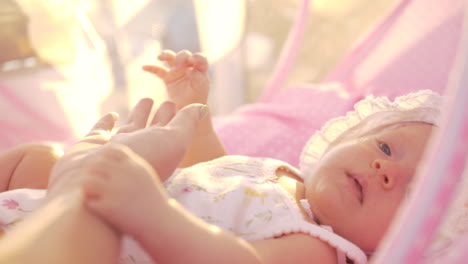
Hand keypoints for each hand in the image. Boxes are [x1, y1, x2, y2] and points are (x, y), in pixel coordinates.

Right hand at [48, 98, 205, 194]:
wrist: (97, 182)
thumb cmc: (141, 160)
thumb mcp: (173, 141)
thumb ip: (187, 123)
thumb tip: (202, 107)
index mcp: (160, 149)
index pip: (172, 129)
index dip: (179, 116)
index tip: (181, 104)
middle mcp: (140, 148)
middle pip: (154, 128)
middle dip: (161, 114)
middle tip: (167, 101)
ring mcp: (116, 147)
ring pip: (131, 127)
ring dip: (139, 114)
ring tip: (146, 100)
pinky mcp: (93, 146)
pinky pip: (102, 130)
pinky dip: (107, 121)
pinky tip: (112, 115)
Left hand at [81, 143, 164, 237]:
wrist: (160, 221)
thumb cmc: (150, 197)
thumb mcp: (143, 174)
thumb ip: (128, 162)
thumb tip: (109, 149)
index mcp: (134, 165)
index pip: (109, 151)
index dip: (103, 159)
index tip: (105, 170)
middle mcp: (125, 175)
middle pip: (95, 165)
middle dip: (93, 174)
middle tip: (96, 185)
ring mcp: (116, 191)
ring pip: (87, 182)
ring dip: (89, 189)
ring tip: (95, 195)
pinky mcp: (110, 208)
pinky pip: (89, 202)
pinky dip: (92, 205)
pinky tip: (100, 209)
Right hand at [142, 50, 209, 108]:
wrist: (188, 106)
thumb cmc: (198, 95)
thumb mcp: (201, 87)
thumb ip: (198, 77)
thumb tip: (189, 71)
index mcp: (200, 67)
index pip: (200, 57)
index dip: (196, 57)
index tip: (192, 60)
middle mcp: (188, 65)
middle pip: (184, 55)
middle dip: (180, 58)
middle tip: (178, 67)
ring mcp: (177, 70)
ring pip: (170, 57)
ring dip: (166, 55)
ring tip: (160, 57)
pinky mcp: (168, 76)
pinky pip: (158, 70)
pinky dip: (151, 68)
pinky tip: (144, 67)